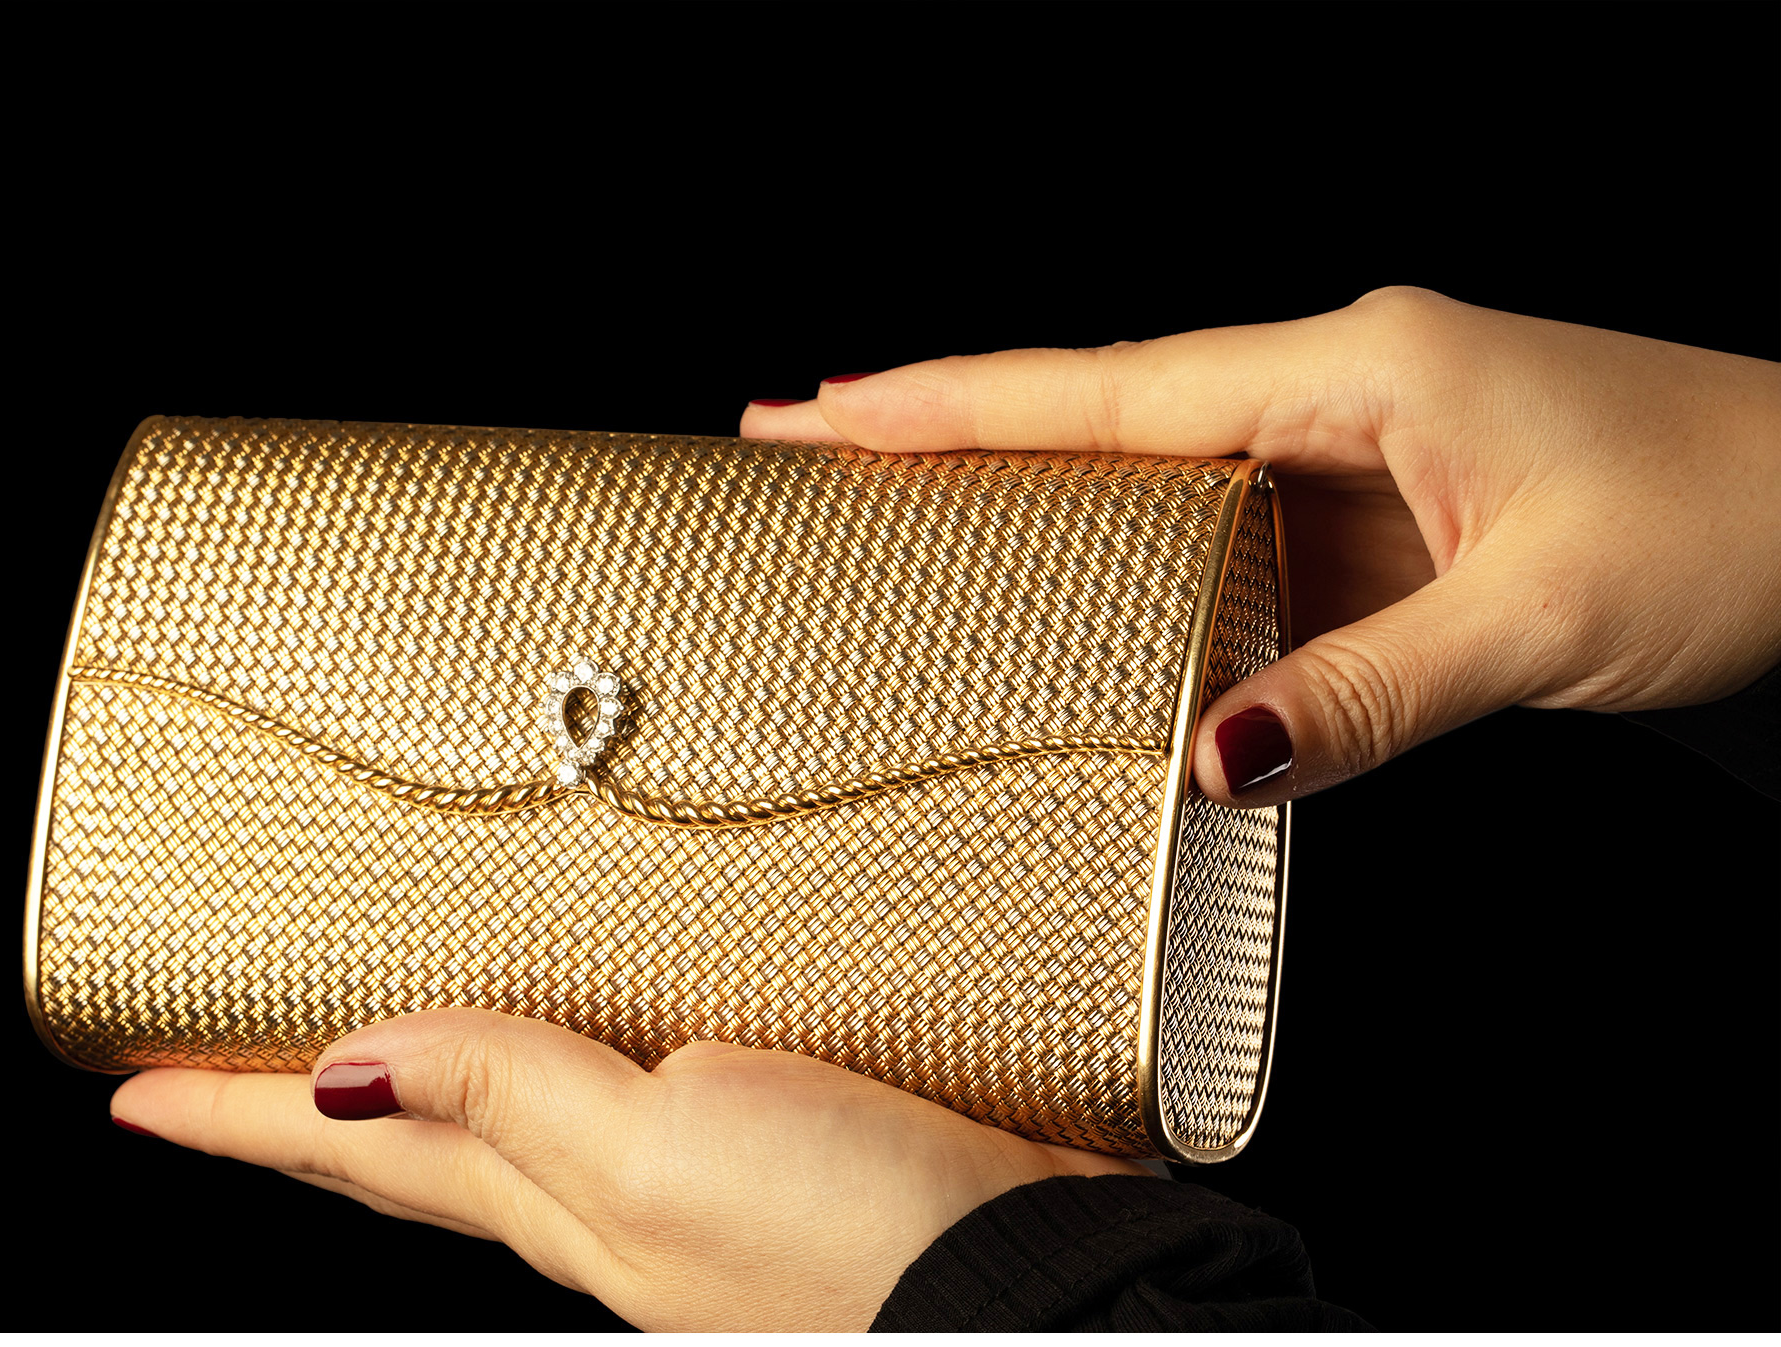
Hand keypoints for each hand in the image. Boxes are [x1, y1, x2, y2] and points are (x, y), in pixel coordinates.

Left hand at [110, 1008, 1149, 1330]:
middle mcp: (611, 1192)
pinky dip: (585, 1046)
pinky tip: (606, 1004)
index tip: (136, 1088)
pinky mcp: (791, 1129)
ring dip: (435, 1066)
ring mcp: (699, 1171)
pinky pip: (645, 1081)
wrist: (1032, 1287)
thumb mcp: (658, 1152)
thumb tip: (353, 1065)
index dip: (242, 1114)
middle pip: (418, 1140)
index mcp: (563, 1195)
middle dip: (307, 1103)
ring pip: (523, 1110)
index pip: (360, 1146)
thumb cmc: (856, 1236)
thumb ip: (512, 1098)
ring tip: (376, 1012)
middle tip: (222, 1055)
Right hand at [743, 288, 1780, 804]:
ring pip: (1160, 481)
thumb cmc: (1739, 516)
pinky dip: (1141, 570)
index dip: (950, 404)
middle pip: (1101, 415)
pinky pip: (1233, 541)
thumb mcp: (1541, 614)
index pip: (1109, 392)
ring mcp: (1366, 450)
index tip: (822, 408)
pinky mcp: (1394, 513)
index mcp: (1362, 370)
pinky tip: (1086, 607)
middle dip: (947, 429)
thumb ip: (1364, 692)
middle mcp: (1345, 391)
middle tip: (804, 445)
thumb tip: (1206, 760)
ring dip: (1034, 500)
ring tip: (901, 524)